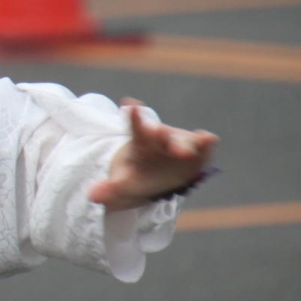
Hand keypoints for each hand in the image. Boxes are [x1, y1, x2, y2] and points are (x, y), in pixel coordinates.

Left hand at [87, 99, 217, 210]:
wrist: (157, 178)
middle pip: (161, 132)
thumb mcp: (123, 182)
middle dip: (162, 133)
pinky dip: (207, 143)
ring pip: (184, 139)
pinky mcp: (197, 153)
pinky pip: (203, 146)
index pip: (134, 126)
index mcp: (140, 140)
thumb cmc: (138, 175)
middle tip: (160, 133)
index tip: (130, 104)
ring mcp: (180, 144)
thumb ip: (109, 188)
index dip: (133, 116)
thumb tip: (91, 196)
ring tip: (200, 137)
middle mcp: (161, 138)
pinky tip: (209, 139)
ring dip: (189, 140)